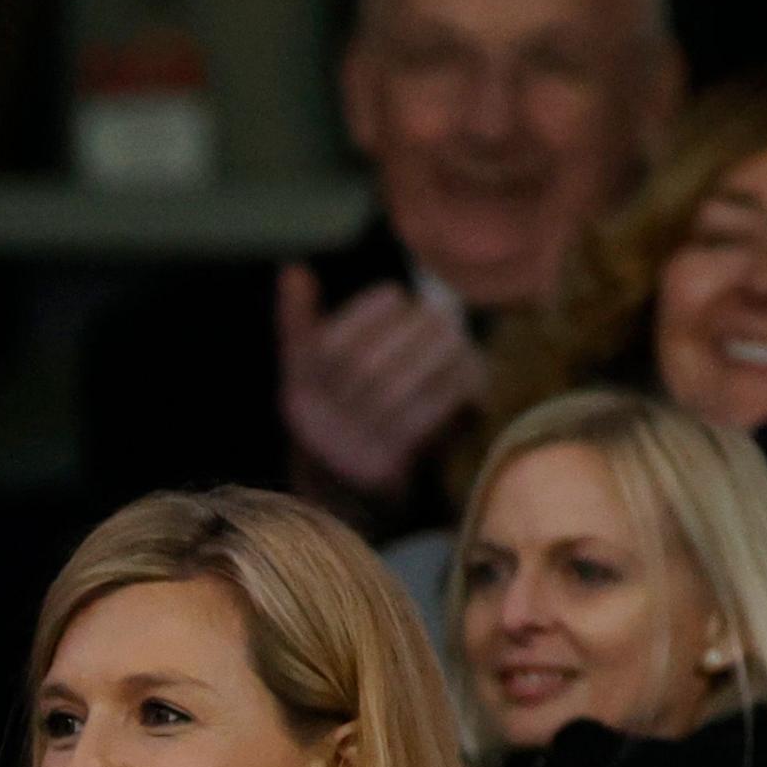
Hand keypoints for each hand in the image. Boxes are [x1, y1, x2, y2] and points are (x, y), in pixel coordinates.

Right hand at [275, 265, 484, 504]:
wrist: (341, 496)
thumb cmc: (335, 413)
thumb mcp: (308, 371)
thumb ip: (300, 322)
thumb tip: (294, 270)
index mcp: (296, 393)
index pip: (331, 346)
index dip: (366, 313)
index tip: (397, 297)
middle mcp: (314, 424)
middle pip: (365, 366)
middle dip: (409, 331)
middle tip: (441, 314)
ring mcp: (348, 449)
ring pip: (397, 389)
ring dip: (436, 356)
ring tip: (458, 337)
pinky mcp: (386, 468)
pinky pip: (424, 417)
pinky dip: (451, 390)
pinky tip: (471, 373)